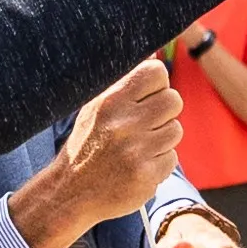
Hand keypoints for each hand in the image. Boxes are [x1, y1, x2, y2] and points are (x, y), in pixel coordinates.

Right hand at [11, 62, 181, 247]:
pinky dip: (159, 162)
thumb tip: (154, 54)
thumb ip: (124, 82)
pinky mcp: (146, 176)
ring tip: (137, 147)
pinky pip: (172, 158)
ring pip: (175, 130)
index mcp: (110, 101)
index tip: (147, 97)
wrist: (71, 193)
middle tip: (145, 125)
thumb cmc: (86, 145)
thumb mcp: (95, 108)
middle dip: (164, 112)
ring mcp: (136, 151)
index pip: (156, 72)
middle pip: (174, 100)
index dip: (157, 84)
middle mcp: (124, 124)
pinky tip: (138, 166)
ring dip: (162, 139)